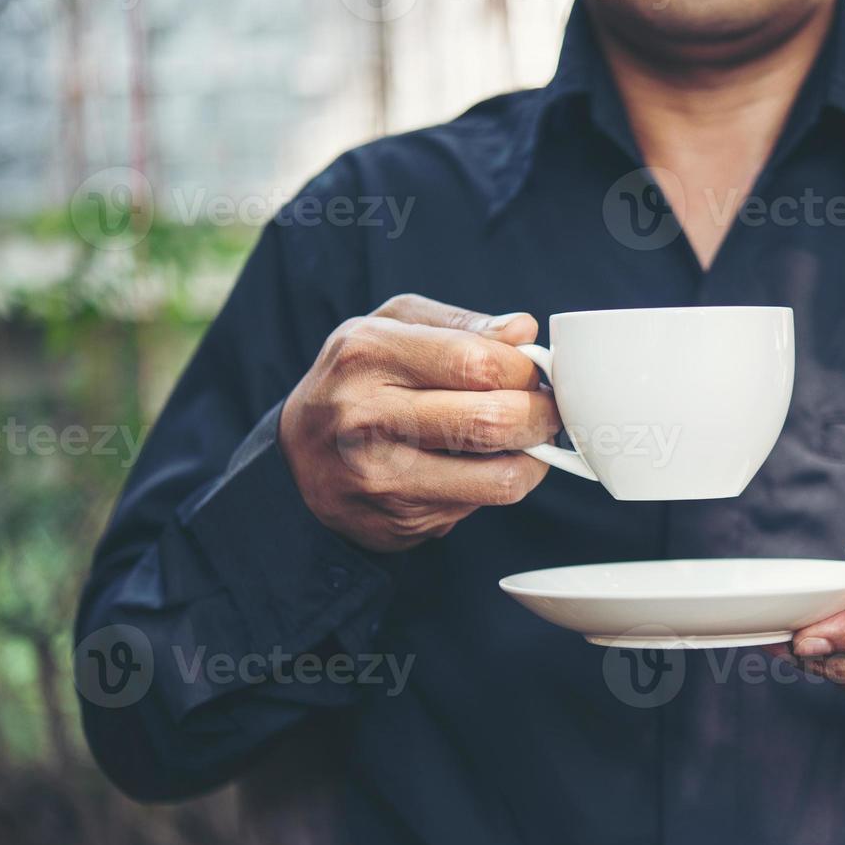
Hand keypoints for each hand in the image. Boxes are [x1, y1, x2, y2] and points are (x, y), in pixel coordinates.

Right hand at [279, 294, 558, 552]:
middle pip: (492, 420)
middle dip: (541, 416)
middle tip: (547, 411)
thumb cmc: (357, 380)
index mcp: (368, 352)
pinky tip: (483, 465)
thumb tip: (523, 330)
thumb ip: (461, 325)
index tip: (533, 372)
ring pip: (499, 478)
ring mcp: (381, 476)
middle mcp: (367, 415)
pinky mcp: (400, 519)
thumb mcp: (392, 328)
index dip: (524, 369)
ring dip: (533, 459)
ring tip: (527, 440)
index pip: (477, 362)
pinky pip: (481, 505)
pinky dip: (498, 483)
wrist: (297, 459)